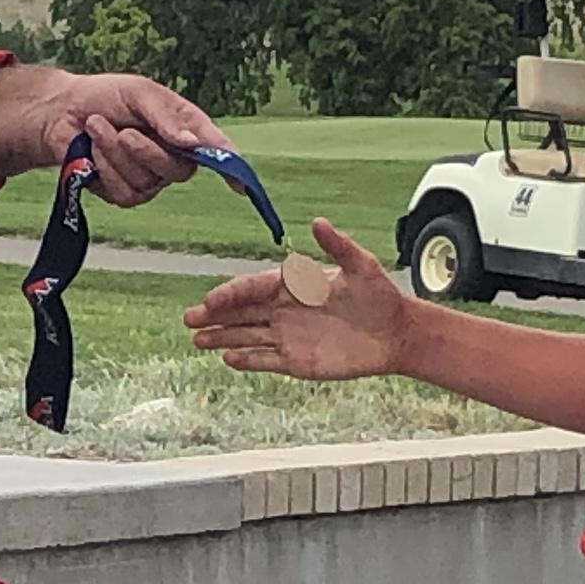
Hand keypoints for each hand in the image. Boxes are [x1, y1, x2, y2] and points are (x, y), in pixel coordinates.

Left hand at [0, 65, 230, 202]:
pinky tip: (91, 152)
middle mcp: (173, 157)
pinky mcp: (124, 194)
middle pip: (179, 171)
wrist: (60, 112)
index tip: (240, 184)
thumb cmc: (105, 97)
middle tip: (124, 130)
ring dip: (116, 153)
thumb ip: (167, 117)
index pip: (217, 150)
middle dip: (147, 151)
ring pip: (146, 181)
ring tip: (97, 128)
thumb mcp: (140, 94)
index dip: (231, 167)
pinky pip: (123, 192)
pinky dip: (104, 169)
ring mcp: (150, 179)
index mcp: (186, 128)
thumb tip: (193, 144)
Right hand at [184, 219, 410, 382]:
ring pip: (246, 336)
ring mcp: (287, 335)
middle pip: (241, 313)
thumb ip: (338, 246)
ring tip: (196, 341)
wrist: (395, 332)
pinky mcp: (295, 361)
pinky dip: (247, 360)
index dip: (231, 294)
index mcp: (292, 284)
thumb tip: (318, 222)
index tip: (211, 300)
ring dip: (221, 338)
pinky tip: (228, 359)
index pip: (253, 288)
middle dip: (214, 316)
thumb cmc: (379, 295)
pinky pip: (264, 360)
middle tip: (189, 319)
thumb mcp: (362, 266)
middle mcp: (283, 309)